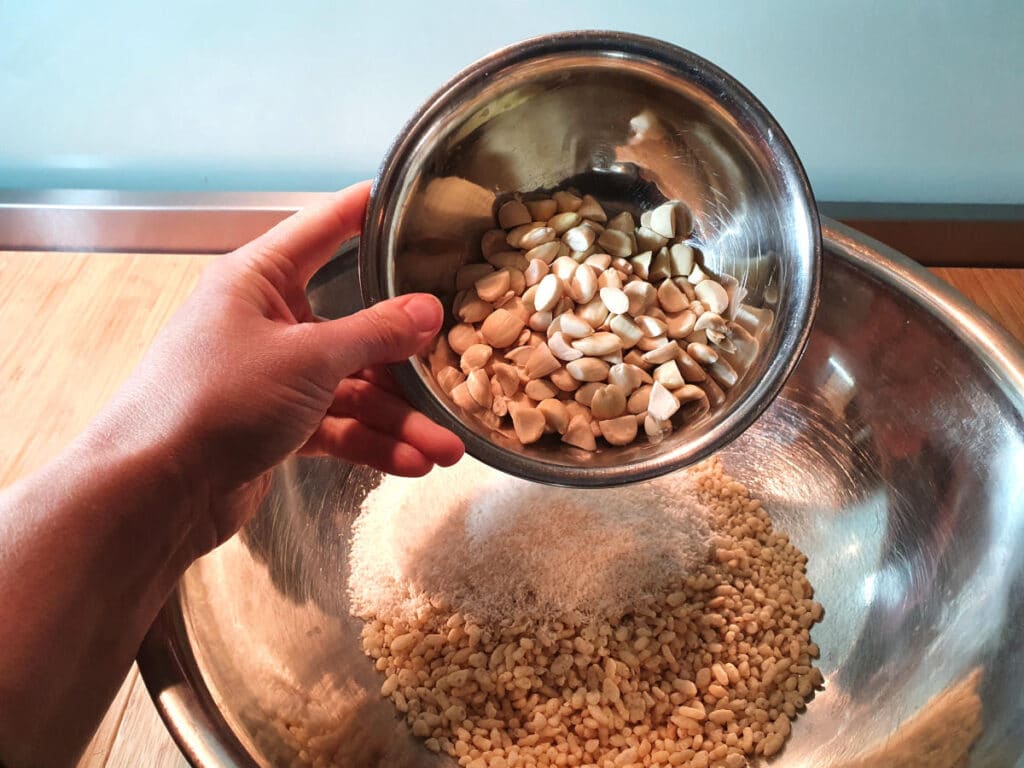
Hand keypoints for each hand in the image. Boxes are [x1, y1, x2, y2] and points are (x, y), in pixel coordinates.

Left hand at [85, 181, 463, 553]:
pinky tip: (413, 463)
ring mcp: (274, 376)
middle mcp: (269, 321)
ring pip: (353, 387)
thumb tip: (430, 309)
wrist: (154, 491)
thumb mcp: (307, 358)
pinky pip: (337, 425)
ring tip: (448, 448)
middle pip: (355, 325)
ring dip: (399, 419)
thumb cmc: (218, 398)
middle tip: (459, 367)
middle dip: (407, 359)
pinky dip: (372, 443)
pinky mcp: (278, 425)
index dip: (372, 213)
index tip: (422, 204)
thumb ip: (374, 333)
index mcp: (260, 279)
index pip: (326, 227)